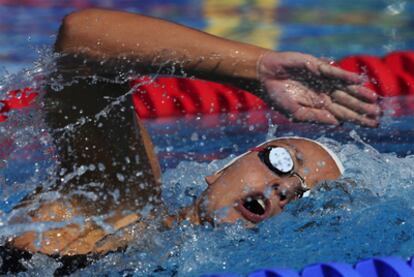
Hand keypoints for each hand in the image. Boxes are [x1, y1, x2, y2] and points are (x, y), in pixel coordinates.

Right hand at [257, 51, 380, 126]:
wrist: (265, 77)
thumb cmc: (277, 96)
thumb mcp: (295, 113)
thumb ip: (315, 117)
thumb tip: (337, 123)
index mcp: (319, 106)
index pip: (342, 114)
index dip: (357, 119)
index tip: (372, 125)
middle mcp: (324, 93)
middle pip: (347, 102)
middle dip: (362, 108)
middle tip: (378, 115)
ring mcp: (322, 80)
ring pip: (345, 88)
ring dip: (359, 93)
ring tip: (374, 100)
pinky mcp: (318, 67)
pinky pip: (335, 73)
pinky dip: (346, 77)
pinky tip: (358, 81)